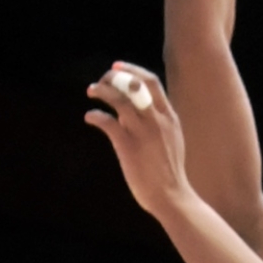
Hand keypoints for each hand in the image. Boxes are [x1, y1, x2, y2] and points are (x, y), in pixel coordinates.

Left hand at [85, 65, 192, 221]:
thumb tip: (137, 112)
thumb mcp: (171, 140)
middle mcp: (157, 120)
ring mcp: (143, 132)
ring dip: (102, 90)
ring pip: (119, 99)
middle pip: (134, 84)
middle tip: (102, 79)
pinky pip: (107, 122)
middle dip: (115, 76)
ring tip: (91, 91)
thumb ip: (158, 123)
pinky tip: (90, 117)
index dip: (132, 70)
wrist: (171, 196)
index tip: (117, 66)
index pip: (151, 82)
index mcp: (169, 117)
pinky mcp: (128, 146)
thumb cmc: (169, 172)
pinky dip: (96, 116)